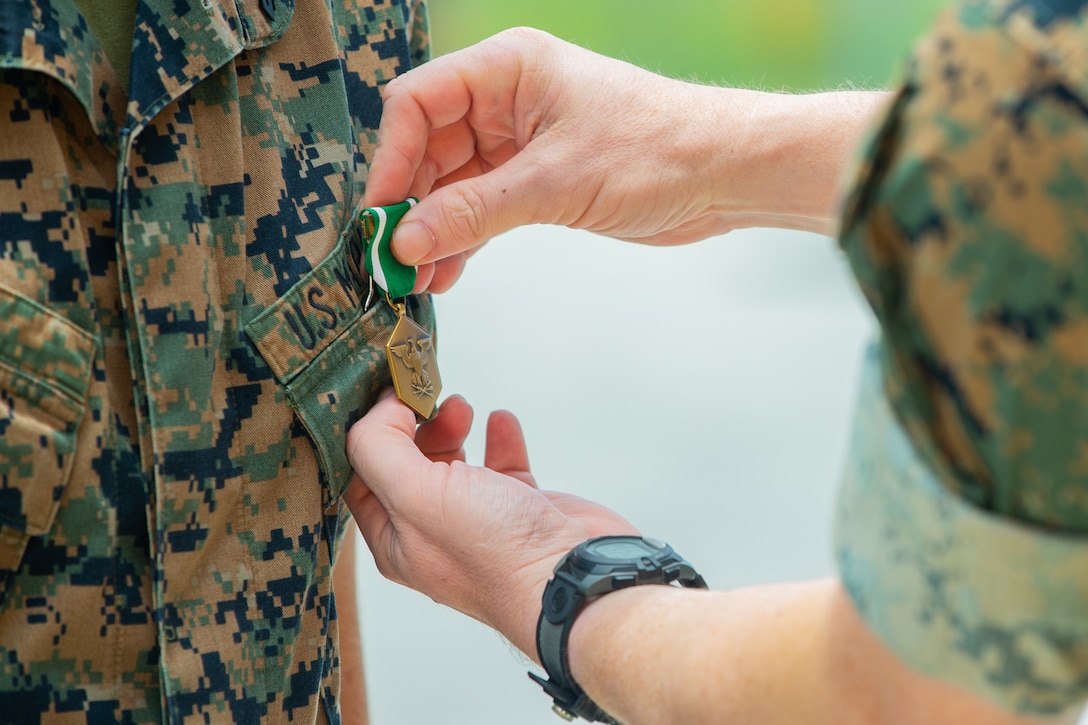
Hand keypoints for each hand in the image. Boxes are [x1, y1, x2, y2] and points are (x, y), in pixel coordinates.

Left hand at [344, 391, 637, 658]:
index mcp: (396, 540)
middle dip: (413, 424)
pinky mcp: (521, 511)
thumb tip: (383, 408)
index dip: (370, 432)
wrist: (575, 576)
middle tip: (430, 399)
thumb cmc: (494, 551)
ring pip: (453, 463)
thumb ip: (380, 447)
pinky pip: (502, 466)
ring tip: (462, 405)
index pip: (361, 477)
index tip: (388, 393)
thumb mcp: (415, 494)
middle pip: (406, 465)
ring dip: (452, 426)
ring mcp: (479, 522)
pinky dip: (499, 439)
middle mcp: (432, 533)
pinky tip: (501, 421)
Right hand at [362, 28, 760, 292]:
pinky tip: (448, 272)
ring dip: (434, 230)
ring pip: (453, 184)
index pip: (417, 103)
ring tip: (416, 279)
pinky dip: (464, 238)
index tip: (379, 214)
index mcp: (508, 68)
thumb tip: (406, 240)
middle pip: (429, 147)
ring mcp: (521, 139)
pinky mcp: (539, 177)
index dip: (391, 159)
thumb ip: (475, 211)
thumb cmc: (658, 150)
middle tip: (392, 258)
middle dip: (410, 204)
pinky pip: (483, 206)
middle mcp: (507, 98)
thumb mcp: (555, 182)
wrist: (723, 174)